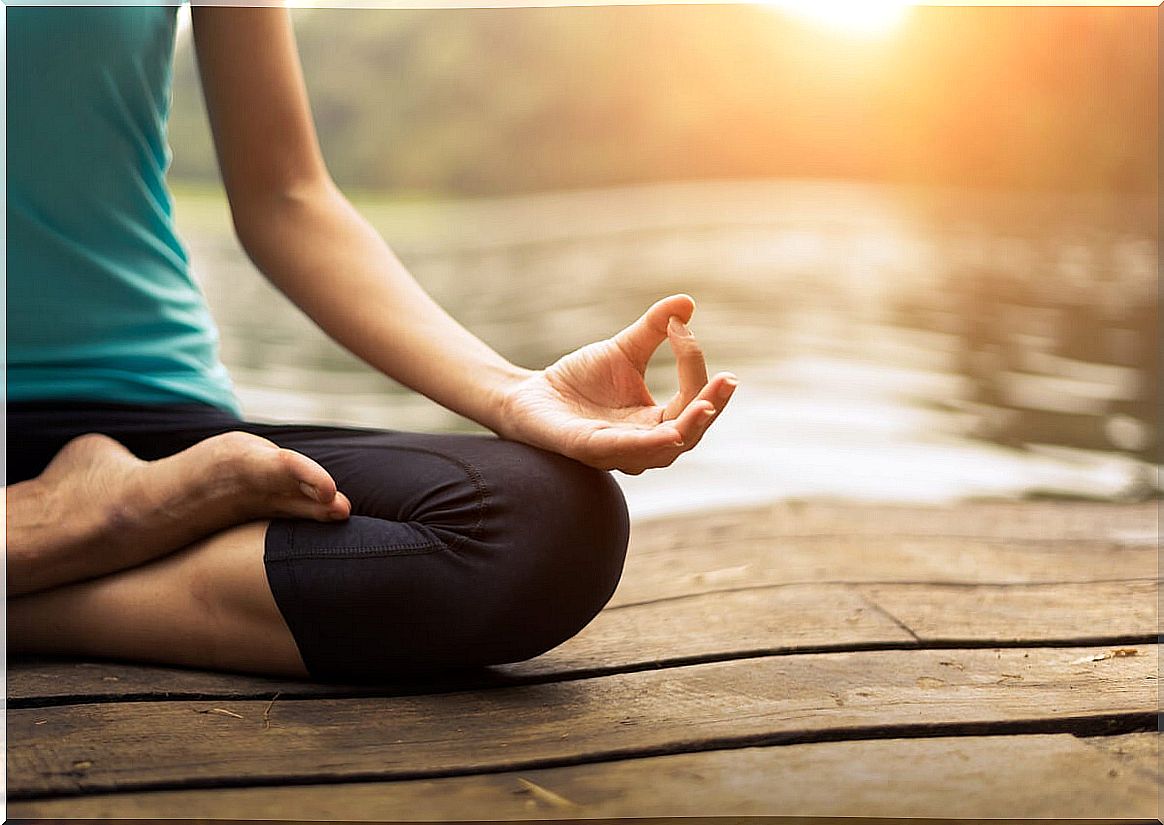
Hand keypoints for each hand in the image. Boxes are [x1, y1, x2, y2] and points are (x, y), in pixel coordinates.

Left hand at [497, 294, 737, 473]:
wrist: (529, 395)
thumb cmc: (579, 380)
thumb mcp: (624, 350)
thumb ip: (654, 329)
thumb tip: (687, 302)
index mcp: (655, 422)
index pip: (690, 402)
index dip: (693, 367)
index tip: (683, 328)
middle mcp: (642, 444)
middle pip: (689, 433)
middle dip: (710, 407)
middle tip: (728, 381)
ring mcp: (616, 451)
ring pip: (664, 451)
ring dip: (689, 427)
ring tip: (707, 404)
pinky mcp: (587, 449)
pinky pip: (623, 452)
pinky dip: (648, 445)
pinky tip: (669, 433)